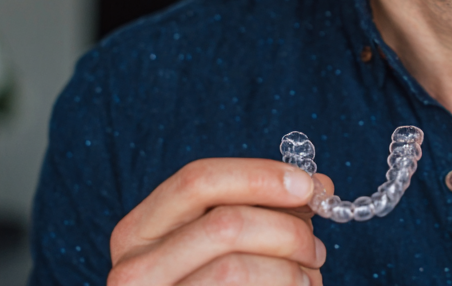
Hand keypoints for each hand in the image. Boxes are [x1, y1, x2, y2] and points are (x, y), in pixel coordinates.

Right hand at [108, 159, 332, 285]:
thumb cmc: (215, 285)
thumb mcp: (226, 242)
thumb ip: (265, 209)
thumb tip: (318, 185)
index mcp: (140, 230)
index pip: (197, 180)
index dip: (259, 176)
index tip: (307, 185)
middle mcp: (133, 269)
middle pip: (224, 224)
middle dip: (286, 230)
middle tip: (315, 246)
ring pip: (234, 268)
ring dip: (289, 269)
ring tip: (309, 275)